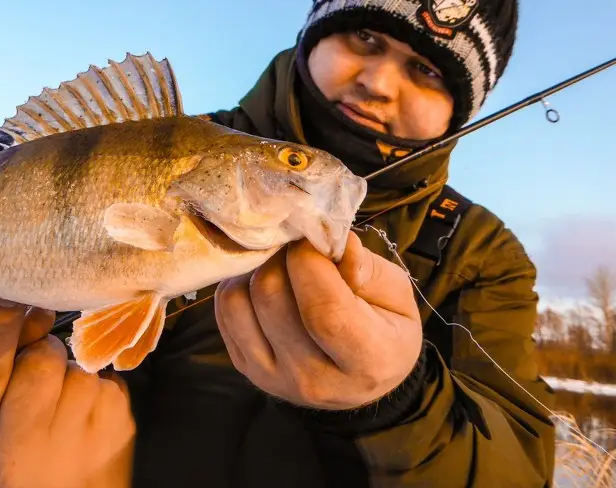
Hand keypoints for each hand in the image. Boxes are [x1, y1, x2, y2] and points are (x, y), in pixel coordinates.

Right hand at [0, 297, 135, 487]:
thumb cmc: (21, 440)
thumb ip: (4, 358)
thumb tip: (35, 307)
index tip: (7, 292)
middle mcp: (16, 453)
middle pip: (40, 361)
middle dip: (43, 353)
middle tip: (41, 375)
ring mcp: (70, 448)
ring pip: (79, 369)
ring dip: (73, 373)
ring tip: (64, 402)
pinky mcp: (112, 436)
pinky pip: (109, 382)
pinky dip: (99, 387)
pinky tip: (88, 412)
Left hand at [214, 230, 421, 409]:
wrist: (360, 382)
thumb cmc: (384, 328)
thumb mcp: (397, 296)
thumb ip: (367, 268)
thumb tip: (329, 240)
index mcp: (366, 361)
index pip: (323, 309)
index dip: (310, 261)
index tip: (313, 239)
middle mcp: (313, 378)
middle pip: (271, 297)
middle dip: (281, 256)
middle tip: (297, 247)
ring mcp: (271, 377)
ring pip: (238, 301)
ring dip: (256, 269)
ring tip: (282, 265)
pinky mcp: (245, 368)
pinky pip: (224, 311)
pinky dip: (238, 284)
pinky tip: (264, 282)